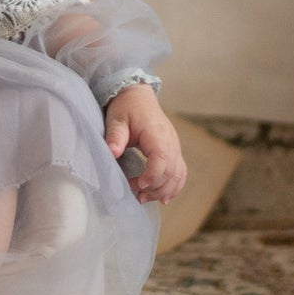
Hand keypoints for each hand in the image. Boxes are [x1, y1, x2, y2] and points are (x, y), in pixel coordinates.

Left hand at [104, 85, 185, 203]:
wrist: (137, 96)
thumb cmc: (126, 107)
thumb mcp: (116, 119)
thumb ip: (115, 136)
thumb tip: (112, 153)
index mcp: (157, 134)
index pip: (162, 160)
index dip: (152, 176)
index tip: (137, 184)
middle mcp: (171, 142)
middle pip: (171, 172)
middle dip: (155, 188)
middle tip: (136, 196)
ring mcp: (175, 147)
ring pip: (178, 175)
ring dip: (164, 190)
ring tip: (144, 198)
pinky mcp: (174, 151)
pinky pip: (180, 172)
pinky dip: (174, 186)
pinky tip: (164, 198)